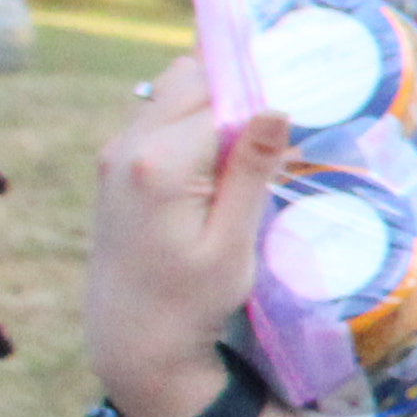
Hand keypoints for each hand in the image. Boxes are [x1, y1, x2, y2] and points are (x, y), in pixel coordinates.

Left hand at [83, 65, 279, 416]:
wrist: (132, 338)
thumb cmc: (191, 301)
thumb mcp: (232, 244)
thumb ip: (250, 171)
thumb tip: (275, 106)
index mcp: (161, 164)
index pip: (220, 96)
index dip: (262, 92)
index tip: (301, 99)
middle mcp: (129, 147)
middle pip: (189, 79)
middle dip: (236, 88)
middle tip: (278, 121)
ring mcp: (116, 155)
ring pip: (172, 93)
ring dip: (212, 106)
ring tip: (251, 145)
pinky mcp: (115, 167)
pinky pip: (158, 118)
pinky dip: (192, 123)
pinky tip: (221, 160)